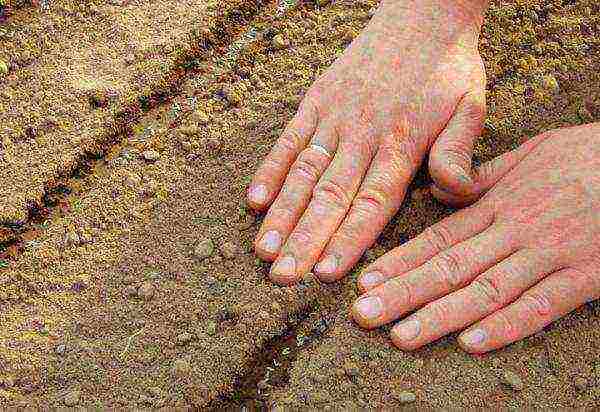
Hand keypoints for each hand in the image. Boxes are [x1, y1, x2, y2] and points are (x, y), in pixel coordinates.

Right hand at [247, 0, 487, 284]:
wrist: (422, 14)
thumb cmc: (448, 66)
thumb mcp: (471, 106)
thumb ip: (458, 154)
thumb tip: (451, 195)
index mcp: (402, 143)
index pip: (372, 202)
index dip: (347, 239)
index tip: (325, 273)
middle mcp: (363, 134)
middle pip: (330, 195)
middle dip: (305, 239)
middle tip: (282, 276)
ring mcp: (335, 117)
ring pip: (304, 172)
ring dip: (282, 213)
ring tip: (263, 249)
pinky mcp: (317, 100)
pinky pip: (290, 138)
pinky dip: (270, 169)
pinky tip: (254, 200)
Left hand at [351, 123, 599, 352]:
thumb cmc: (587, 155)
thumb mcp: (530, 153)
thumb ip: (483, 177)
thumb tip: (440, 192)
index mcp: (498, 204)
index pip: (437, 238)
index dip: (399, 262)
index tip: (366, 282)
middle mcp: (515, 230)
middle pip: (450, 267)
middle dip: (403, 294)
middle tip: (364, 315)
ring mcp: (549, 254)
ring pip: (486, 289)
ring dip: (441, 315)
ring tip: (403, 335)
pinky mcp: (586, 274)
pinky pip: (542, 304)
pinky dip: (507, 325)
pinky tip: (472, 343)